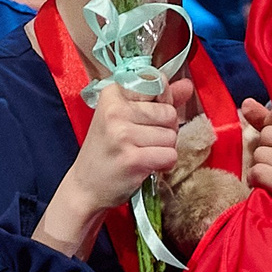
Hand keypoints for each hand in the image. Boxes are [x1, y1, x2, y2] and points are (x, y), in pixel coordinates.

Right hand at [32, 78, 192, 256]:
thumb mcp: (126, 119)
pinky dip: (164, 165)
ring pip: (172, 136)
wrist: (85, 187)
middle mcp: (115, 111)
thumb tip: (187, 85)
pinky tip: (145, 166)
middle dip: (164, 130)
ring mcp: (122, 135)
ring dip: (163, 150)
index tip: (143, 118)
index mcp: (112, 94)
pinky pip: (170, 156)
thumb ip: (158, 100)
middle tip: (139, 142)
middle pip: (170, 113)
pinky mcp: (132, 159)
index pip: (157, 83)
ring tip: (140, 154)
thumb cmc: (107, 151)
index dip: (160, 104)